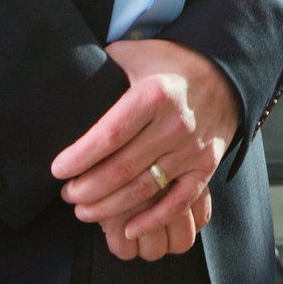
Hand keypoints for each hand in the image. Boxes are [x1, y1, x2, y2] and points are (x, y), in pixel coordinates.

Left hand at [52, 39, 238, 260]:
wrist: (224, 72)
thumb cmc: (169, 63)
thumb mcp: (135, 54)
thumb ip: (102, 66)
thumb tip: (65, 79)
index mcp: (153, 94)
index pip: (109, 135)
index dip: (79, 158)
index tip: (58, 170)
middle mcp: (175, 123)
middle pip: (122, 168)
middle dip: (88, 188)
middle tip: (67, 194)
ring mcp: (192, 148)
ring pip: (145, 189)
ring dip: (110, 208)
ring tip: (84, 211)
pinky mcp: (206, 166)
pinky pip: (178, 202)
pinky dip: (153, 220)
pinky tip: (129, 229)